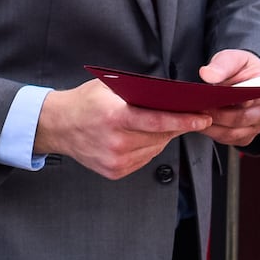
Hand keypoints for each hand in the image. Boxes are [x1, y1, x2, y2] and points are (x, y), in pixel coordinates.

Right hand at [35, 78, 210, 180]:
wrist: (57, 126)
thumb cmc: (84, 103)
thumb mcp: (110, 88)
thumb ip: (138, 92)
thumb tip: (171, 94)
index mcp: (114, 117)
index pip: (157, 121)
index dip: (183, 120)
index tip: (202, 118)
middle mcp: (115, 142)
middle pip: (160, 135)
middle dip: (179, 125)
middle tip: (194, 115)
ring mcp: (115, 160)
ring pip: (155, 148)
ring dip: (165, 136)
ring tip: (167, 123)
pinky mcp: (115, 171)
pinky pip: (145, 158)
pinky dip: (150, 146)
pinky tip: (147, 136)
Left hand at [198, 49, 259, 146]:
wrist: (243, 79)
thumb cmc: (240, 69)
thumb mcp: (233, 58)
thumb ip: (223, 64)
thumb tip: (207, 74)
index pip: (257, 98)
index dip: (240, 100)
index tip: (222, 98)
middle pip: (241, 118)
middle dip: (218, 114)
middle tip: (199, 107)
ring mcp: (256, 126)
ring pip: (232, 132)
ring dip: (212, 126)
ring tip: (196, 115)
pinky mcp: (244, 136)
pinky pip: (227, 139)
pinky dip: (212, 132)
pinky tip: (201, 122)